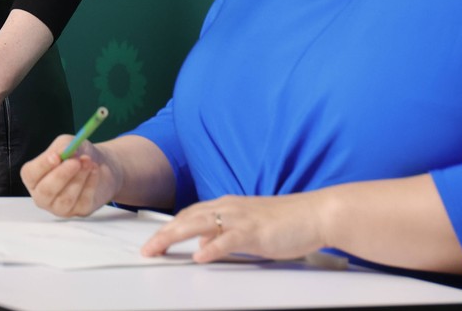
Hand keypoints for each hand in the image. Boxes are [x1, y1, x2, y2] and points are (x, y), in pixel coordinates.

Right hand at [20, 135, 121, 216]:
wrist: (98, 164)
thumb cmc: (76, 154)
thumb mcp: (67, 143)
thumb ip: (62, 147)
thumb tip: (64, 152)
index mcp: (34, 177)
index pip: (31, 175)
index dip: (42, 166)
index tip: (56, 156)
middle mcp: (43, 195)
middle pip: (46, 191)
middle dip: (61, 175)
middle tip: (76, 161)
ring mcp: (60, 207)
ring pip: (65, 198)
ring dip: (79, 178)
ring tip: (89, 161)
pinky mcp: (79, 211)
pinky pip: (83, 201)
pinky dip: (91, 184)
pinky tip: (95, 170)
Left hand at [140, 193, 327, 263]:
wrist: (315, 213)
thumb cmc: (286, 221)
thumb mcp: (248, 227)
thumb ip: (225, 234)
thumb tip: (204, 245)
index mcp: (228, 206)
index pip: (190, 214)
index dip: (169, 227)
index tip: (153, 240)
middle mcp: (230, 208)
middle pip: (188, 218)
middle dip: (163, 234)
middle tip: (146, 248)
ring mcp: (242, 218)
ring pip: (200, 224)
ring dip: (175, 236)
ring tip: (158, 248)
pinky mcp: (255, 231)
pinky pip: (229, 239)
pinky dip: (212, 247)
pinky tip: (199, 256)